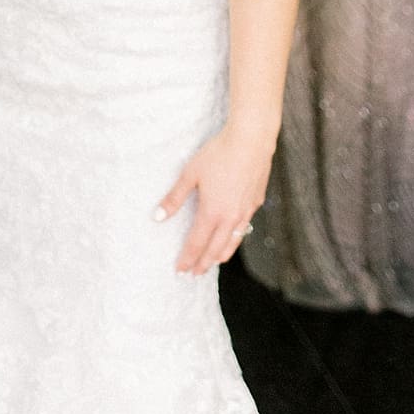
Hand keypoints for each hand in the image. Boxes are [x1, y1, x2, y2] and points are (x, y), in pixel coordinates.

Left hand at [154, 122, 273, 275]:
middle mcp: (230, 217)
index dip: (187, 258)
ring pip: (233, 242)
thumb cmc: (218, 153)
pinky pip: (243, 228)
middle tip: (194, 273)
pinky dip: (234, 239)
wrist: (251, 140)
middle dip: (204, 263)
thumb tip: (158, 216)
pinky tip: (232, 236)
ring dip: (221, 255)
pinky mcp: (255, 202)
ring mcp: (246, 211)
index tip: (180, 270)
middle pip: (216, 249)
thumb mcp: (191, 173)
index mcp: (212, 212)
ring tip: (213, 262)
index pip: (197, 243)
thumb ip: (175, 197)